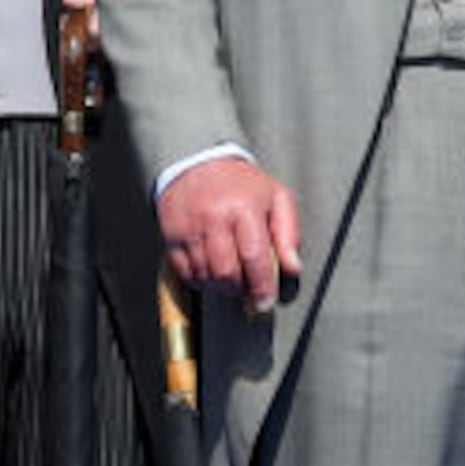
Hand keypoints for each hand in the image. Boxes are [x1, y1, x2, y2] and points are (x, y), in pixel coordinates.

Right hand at [158, 156, 301, 315]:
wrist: (198, 163)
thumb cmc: (243, 186)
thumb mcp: (276, 198)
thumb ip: (289, 233)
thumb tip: (293, 268)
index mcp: (244, 208)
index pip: (254, 258)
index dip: (262, 286)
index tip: (266, 302)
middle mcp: (214, 218)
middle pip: (226, 273)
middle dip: (240, 289)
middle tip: (247, 289)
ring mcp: (189, 227)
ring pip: (205, 276)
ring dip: (220, 287)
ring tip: (230, 279)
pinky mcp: (171, 235)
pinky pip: (185, 272)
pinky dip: (200, 280)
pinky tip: (211, 273)